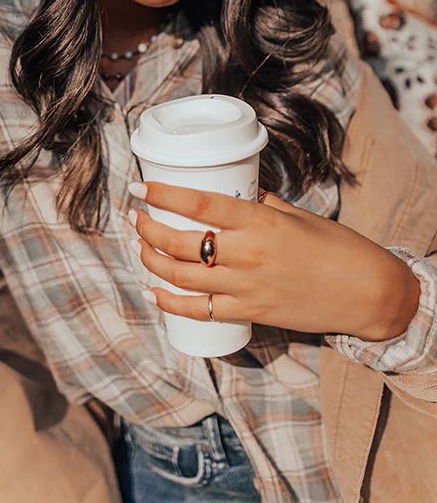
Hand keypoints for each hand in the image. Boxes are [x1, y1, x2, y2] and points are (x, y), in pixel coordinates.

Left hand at [129, 181, 421, 341]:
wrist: (366, 292)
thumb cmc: (335, 246)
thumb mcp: (295, 215)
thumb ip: (261, 205)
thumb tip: (234, 190)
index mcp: (260, 223)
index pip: (200, 205)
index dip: (164, 196)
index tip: (139, 189)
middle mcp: (248, 254)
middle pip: (181, 243)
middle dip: (149, 230)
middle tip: (136, 218)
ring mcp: (247, 288)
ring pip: (182, 277)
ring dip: (152, 261)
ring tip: (139, 246)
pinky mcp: (250, 314)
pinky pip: (200, 311)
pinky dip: (170, 304)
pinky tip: (152, 293)